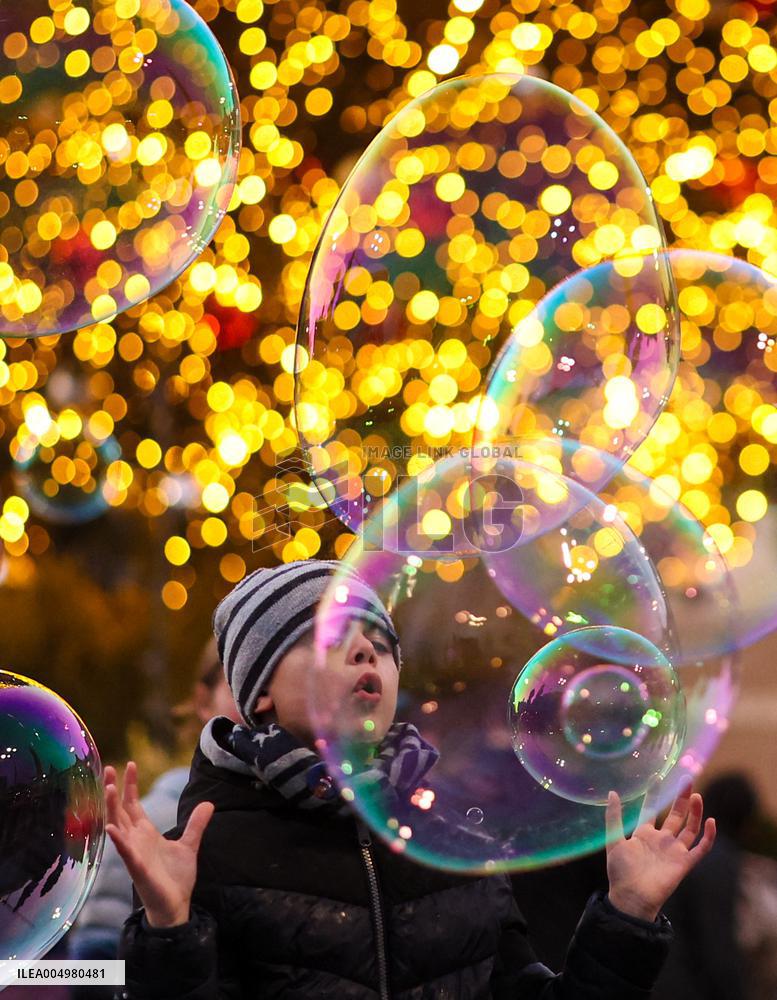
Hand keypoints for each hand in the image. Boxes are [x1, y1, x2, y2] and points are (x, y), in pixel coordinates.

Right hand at [104, 761, 213, 928]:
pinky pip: (125, 852)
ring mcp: (134, 853)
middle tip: (109, 768)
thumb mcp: (189, 845)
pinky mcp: (138, 868)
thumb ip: (196, 824)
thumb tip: (208, 803)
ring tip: (108, 788)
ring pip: (118, 826)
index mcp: (146, 833)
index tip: (129, 764)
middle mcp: (136, 840)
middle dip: (114, 790)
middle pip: (121, 810)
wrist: (175, 905)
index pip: (134, 804)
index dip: (130, 785)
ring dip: (112, 808)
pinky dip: (118, 840)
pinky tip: (111, 828)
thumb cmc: (176, 877)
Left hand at [605, 784, 715, 921]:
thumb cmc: (620, 872)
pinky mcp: (685, 863)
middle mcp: (661, 840)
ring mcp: (674, 851)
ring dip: (695, 812)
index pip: (651, 810)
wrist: (632, 897)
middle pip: (675, 815)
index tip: (658, 777)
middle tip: (687, 779)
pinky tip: (710, 821)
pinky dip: (708, 835)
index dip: (655, 795)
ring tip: (696, 795)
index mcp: (643, 834)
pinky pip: (700, 848)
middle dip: (681, 798)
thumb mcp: (613, 840)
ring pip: (689, 828)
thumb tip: (613, 793)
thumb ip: (614, 817)